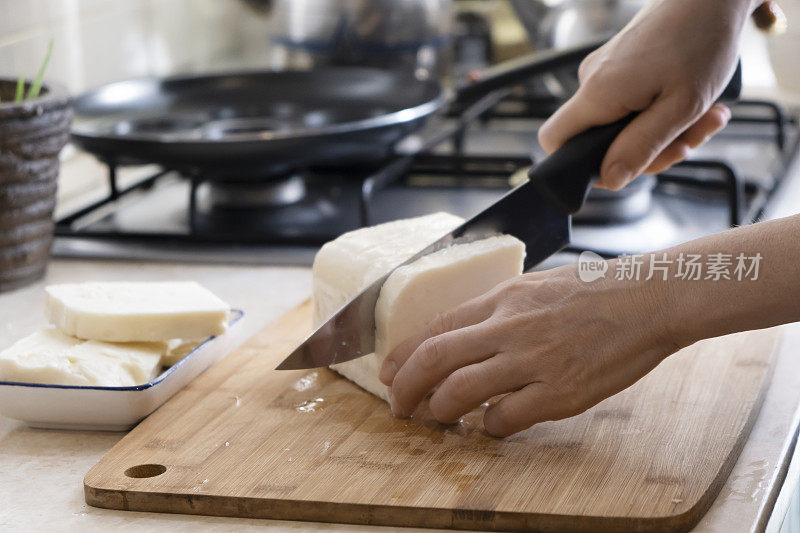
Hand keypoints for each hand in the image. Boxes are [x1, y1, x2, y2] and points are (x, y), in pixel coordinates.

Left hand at [378, 265, 677, 436]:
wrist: (649, 300)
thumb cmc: (595, 291)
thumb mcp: (536, 285)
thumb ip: (499, 309)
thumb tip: (466, 333)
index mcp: (502, 298)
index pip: (435, 327)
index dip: (403, 354)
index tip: (388, 372)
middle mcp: (509, 327)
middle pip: (434, 360)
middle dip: (405, 387)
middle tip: (397, 405)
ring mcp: (533, 361)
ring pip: (460, 392)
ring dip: (438, 411)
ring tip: (435, 419)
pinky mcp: (560, 393)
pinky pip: (506, 419)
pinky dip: (489, 427)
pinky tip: (490, 426)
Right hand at [538, 0, 752, 189]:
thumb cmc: (700, 39)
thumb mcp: (680, 107)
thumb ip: (641, 147)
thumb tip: (610, 178)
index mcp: (598, 93)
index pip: (555, 141)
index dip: (578, 165)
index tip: (624, 166)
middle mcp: (592, 81)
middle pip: (597, 140)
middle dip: (646, 150)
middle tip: (687, 141)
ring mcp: (604, 71)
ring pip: (621, 124)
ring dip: (664, 131)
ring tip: (705, 115)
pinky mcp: (619, 65)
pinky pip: (630, 103)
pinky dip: (661, 110)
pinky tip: (694, 101)